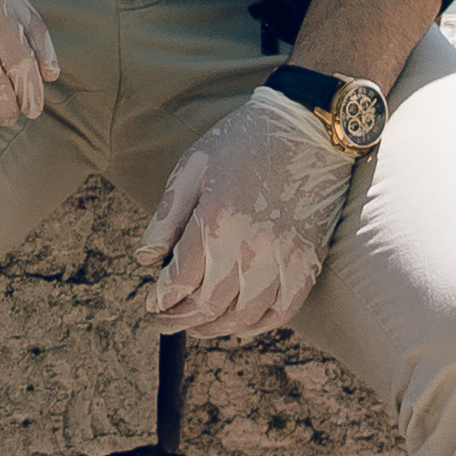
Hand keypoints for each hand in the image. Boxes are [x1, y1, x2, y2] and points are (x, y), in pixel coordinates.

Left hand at [142, 89, 358, 341]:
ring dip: (216, 328)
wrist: (308, 127)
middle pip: (209, 305)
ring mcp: (283, 258)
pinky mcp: (308, 260)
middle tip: (165, 323)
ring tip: (198, 327)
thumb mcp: (192, 169)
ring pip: (244, 315)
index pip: (180, 282)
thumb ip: (166, 218)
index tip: (151, 306)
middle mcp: (249, 247)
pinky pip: (285, 309)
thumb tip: (146, 260)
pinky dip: (261, 325)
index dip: (161, 301)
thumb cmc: (243, 142)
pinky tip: (242, 326)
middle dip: (181, 320)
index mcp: (214, 222)